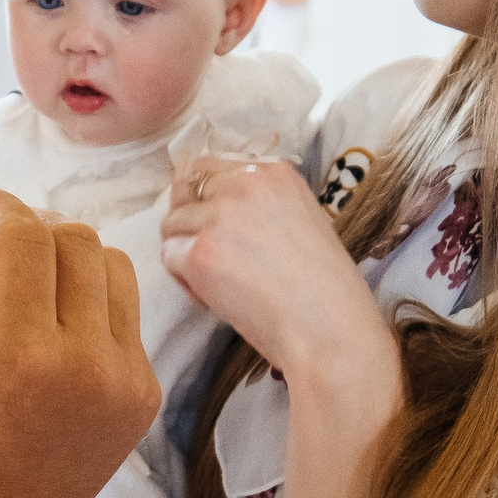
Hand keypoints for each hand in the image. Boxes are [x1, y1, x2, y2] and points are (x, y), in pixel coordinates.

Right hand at [0, 186, 159, 497]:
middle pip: (76, 239)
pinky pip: (126, 315)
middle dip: (31, 228)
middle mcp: (85, 362)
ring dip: (68, 259)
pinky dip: (91, 304)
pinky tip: (54, 331)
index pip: (25, 235)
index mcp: (20, 352)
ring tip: (28, 286)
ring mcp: (124, 380)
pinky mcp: (143, 396)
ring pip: (113, 266)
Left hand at [161, 156, 388, 383]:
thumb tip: (215, 210)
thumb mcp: (303, 220)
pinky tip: (215, 298)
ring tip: (217, 283)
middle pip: (184, 192)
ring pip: (171, 225)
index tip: (214, 227)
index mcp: (273, 173)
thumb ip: (261, 206)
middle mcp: (244, 186)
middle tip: (209, 256)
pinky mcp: (201, 253)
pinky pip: (170, 257)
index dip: (204, 200)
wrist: (328, 328)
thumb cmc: (324, 288)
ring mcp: (220, 217)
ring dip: (184, 253)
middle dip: (188, 223)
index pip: (209, 169)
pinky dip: (184, 280)